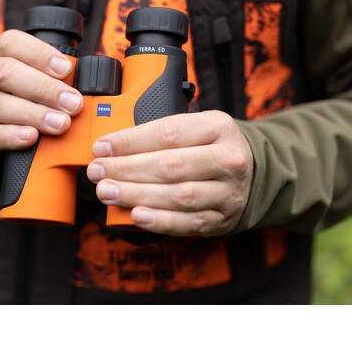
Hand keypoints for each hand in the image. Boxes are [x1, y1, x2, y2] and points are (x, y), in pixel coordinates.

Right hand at [0, 30, 83, 168]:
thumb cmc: (0, 101)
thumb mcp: (15, 82)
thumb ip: (41, 78)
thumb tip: (80, 85)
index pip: (10, 43)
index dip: (39, 54)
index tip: (66, 69)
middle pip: (5, 73)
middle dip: (43, 88)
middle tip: (71, 103)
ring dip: (33, 114)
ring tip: (59, 123)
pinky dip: (10, 136)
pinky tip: (30, 137)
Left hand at [86, 110, 253, 235]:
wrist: (253, 175)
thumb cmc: (211, 147)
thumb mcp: (195, 127)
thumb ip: (159, 133)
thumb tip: (112, 146)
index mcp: (218, 127)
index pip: (168, 133)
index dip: (130, 141)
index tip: (101, 147)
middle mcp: (228, 159)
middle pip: (170, 165)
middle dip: (126, 169)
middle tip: (98, 172)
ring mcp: (227, 192)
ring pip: (177, 195)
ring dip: (136, 195)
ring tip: (107, 192)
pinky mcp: (222, 218)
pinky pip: (187, 222)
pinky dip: (160, 221)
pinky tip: (135, 215)